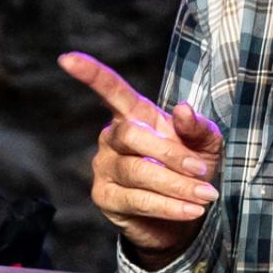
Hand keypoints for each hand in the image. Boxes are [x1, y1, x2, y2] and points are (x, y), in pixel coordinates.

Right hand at [58, 51, 223, 268]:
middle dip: (170, 154)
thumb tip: (183, 109)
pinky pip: (136, 199)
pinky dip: (168, 205)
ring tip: (205, 196)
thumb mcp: (206, 145)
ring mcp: (105, 167)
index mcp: (136, 115)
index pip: (111, 90)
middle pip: (130, 135)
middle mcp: (113, 137)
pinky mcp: (105, 197)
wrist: (185, 214)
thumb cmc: (193, 170)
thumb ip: (198, 127)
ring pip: (136, 171)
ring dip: (176, 185)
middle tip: (202, 171)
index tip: (67, 58)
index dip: (91, 74)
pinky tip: (190, 210)